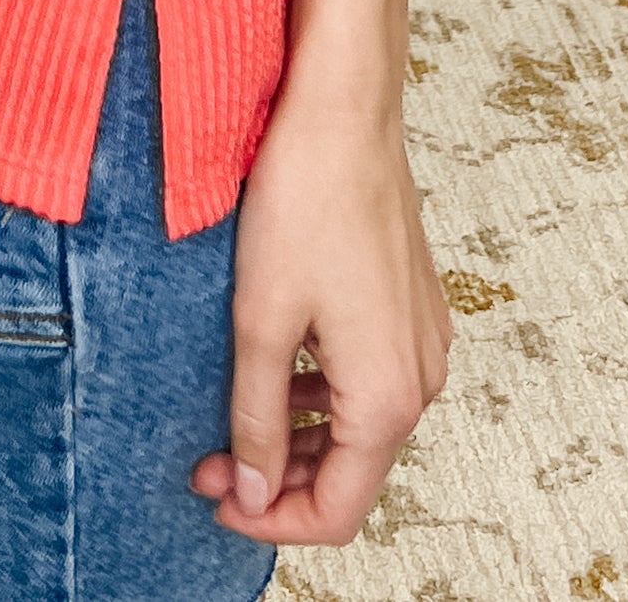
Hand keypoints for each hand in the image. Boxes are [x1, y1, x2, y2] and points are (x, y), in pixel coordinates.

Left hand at [190, 87, 451, 548]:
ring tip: (228, 416)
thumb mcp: (260, 320)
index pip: (337, 511)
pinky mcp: (410, 305)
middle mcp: (421, 378)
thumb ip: (255, 418)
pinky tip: (271, 370)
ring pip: (357, 425)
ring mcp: (421, 339)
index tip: (215, 500)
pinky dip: (318, 393)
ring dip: (294, 436)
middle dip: (275, 478)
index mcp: (388, 397)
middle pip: (350, 472)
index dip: (270, 521)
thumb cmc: (306, 199)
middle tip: (205, 461)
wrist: (346, 107)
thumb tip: (250, 491)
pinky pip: (367, 378)